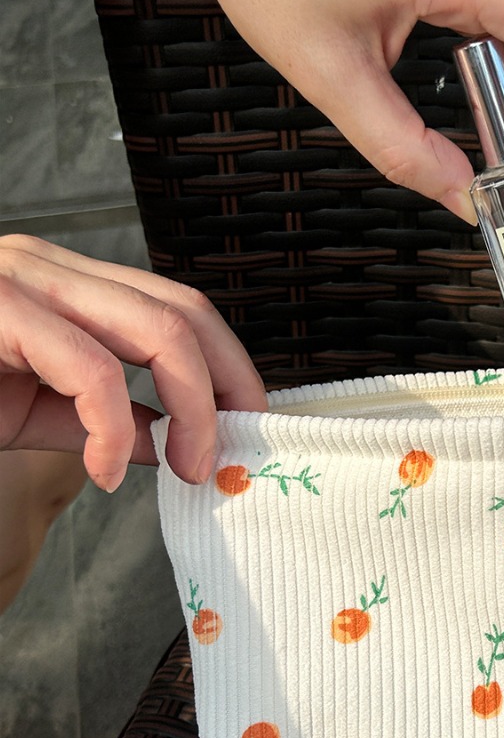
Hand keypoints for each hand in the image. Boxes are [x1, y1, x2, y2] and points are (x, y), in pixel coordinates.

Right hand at [0, 235, 267, 490]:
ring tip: (188, 469)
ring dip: (192, 412)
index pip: (178, 307)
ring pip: (156, 329)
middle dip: (228, 386)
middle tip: (229, 455)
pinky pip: (92, 370)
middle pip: (183, 311)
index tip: (244, 428)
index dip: (228, 368)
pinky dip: (113, 432)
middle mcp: (48, 266)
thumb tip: (172, 443)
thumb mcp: (35, 409)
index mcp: (64, 283)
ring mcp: (24, 279)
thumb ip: (106, 419)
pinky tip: (106, 471)